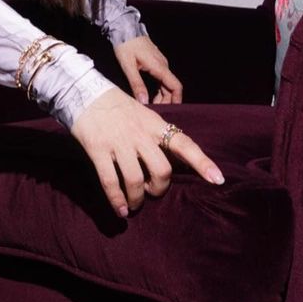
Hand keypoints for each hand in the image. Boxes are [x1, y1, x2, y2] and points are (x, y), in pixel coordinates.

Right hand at [70, 86, 222, 217]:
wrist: (84, 92)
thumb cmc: (117, 107)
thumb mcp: (144, 115)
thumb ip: (157, 136)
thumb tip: (172, 162)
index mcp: (155, 125)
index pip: (184, 144)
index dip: (202, 163)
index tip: (218, 179)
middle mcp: (140, 134)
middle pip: (161, 170)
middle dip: (159, 188)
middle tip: (151, 191)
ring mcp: (118, 142)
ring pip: (136, 180)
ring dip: (137, 198)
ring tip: (134, 204)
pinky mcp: (98, 150)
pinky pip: (110, 181)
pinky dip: (117, 200)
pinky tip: (120, 209)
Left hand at [113, 35, 182, 104]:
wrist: (124, 28)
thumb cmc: (125, 45)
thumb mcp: (128, 66)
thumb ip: (136, 84)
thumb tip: (144, 102)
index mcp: (159, 67)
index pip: (176, 86)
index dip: (176, 100)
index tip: (171, 111)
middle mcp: (163, 65)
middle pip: (171, 87)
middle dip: (166, 101)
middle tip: (154, 111)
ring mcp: (160, 63)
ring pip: (166, 83)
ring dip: (161, 96)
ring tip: (150, 105)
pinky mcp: (155, 62)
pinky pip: (161, 79)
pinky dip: (158, 89)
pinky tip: (149, 95)